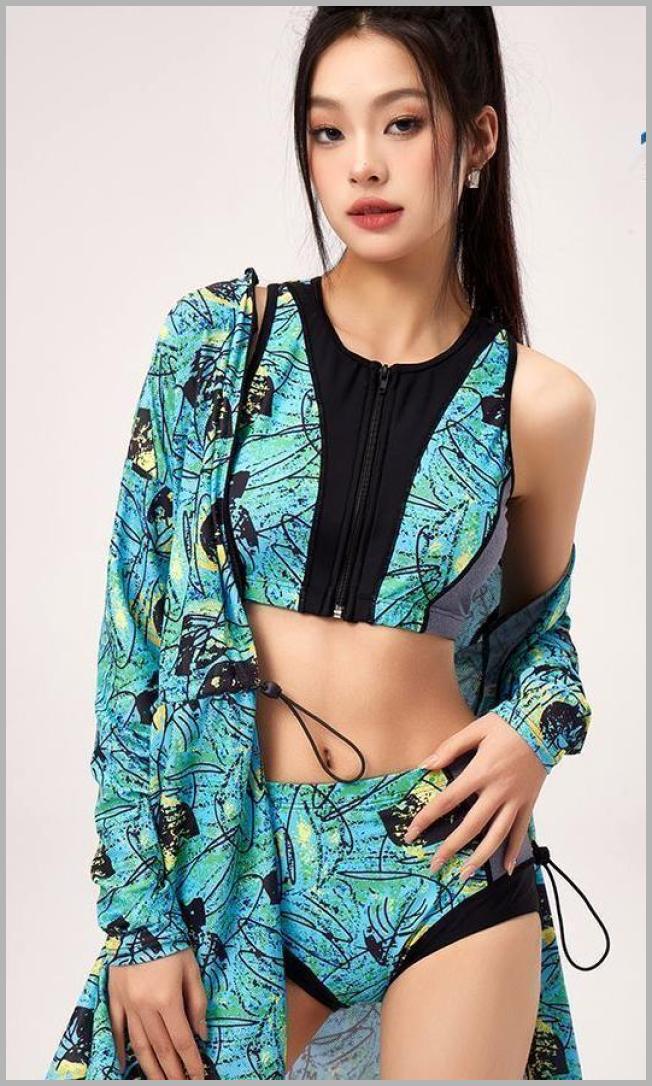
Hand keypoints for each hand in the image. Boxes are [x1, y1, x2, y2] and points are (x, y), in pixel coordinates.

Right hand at [108, 947, 207, 1079]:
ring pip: (140, 1045)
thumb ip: (197, 1003)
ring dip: (151, 1068)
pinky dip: (121, 1049)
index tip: (199, 1075)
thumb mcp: (192, 969)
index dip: (192, 1062)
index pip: (182, 1041)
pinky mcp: (115, 999)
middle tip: (182, 1085)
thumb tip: (202, 1033)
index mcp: (168, 999)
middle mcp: (146, 1007)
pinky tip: (125, 1065)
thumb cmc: (170, 942)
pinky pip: (117, 1029)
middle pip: (161, 1049)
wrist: (140, 921)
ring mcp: (128, 1005)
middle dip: (173, 1072)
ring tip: (161, 1083)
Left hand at [403, 712, 547, 877]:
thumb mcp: (476, 729)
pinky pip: (521, 832)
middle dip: (450, 848)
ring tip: (464, 874)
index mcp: (480, 772)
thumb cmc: (508, 725)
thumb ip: (450, 748)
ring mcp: (516, 800)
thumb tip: (425, 766)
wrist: (546, 725)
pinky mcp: (529, 803)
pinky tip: (506, 869)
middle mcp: (498, 791)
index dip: (427, 818)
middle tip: (434, 865)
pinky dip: (514, 851)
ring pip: (497, 836)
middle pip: (471, 826)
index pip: (447, 800)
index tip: (411, 833)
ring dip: (480, 858)